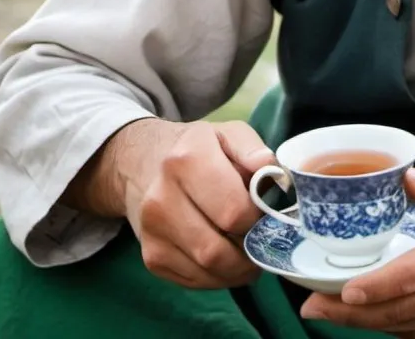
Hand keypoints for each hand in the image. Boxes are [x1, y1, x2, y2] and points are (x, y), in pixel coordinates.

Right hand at [92, 118, 275, 288]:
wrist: (144, 163)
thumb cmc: (200, 148)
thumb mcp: (230, 134)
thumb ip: (254, 150)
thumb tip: (271, 172)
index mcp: (187, 160)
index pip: (233, 210)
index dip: (258, 219)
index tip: (267, 213)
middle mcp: (162, 198)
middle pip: (217, 248)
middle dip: (250, 250)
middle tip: (265, 240)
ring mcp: (152, 232)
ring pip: (207, 269)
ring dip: (238, 268)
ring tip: (252, 250)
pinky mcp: (151, 258)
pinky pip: (195, 281)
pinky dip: (220, 276)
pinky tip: (229, 257)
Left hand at [301, 153, 414, 335]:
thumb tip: (406, 182)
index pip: (410, 276)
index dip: (372, 288)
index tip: (337, 291)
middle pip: (402, 310)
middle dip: (352, 314)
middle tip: (311, 309)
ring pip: (410, 327)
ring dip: (368, 324)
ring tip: (330, 314)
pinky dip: (396, 327)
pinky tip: (370, 317)